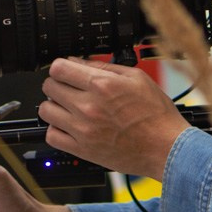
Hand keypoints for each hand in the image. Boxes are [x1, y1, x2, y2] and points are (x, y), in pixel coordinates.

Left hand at [39, 58, 186, 179]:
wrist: (166, 148)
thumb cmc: (156, 115)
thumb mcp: (137, 78)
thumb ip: (105, 66)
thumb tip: (79, 62)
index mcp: (102, 85)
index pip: (59, 68)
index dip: (60, 67)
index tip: (65, 71)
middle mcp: (88, 106)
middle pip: (49, 87)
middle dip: (58, 84)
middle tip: (69, 88)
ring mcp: (83, 129)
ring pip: (46, 111)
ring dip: (54, 106)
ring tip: (68, 107)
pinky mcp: (82, 149)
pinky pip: (51, 136)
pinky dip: (56, 129)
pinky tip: (69, 126)